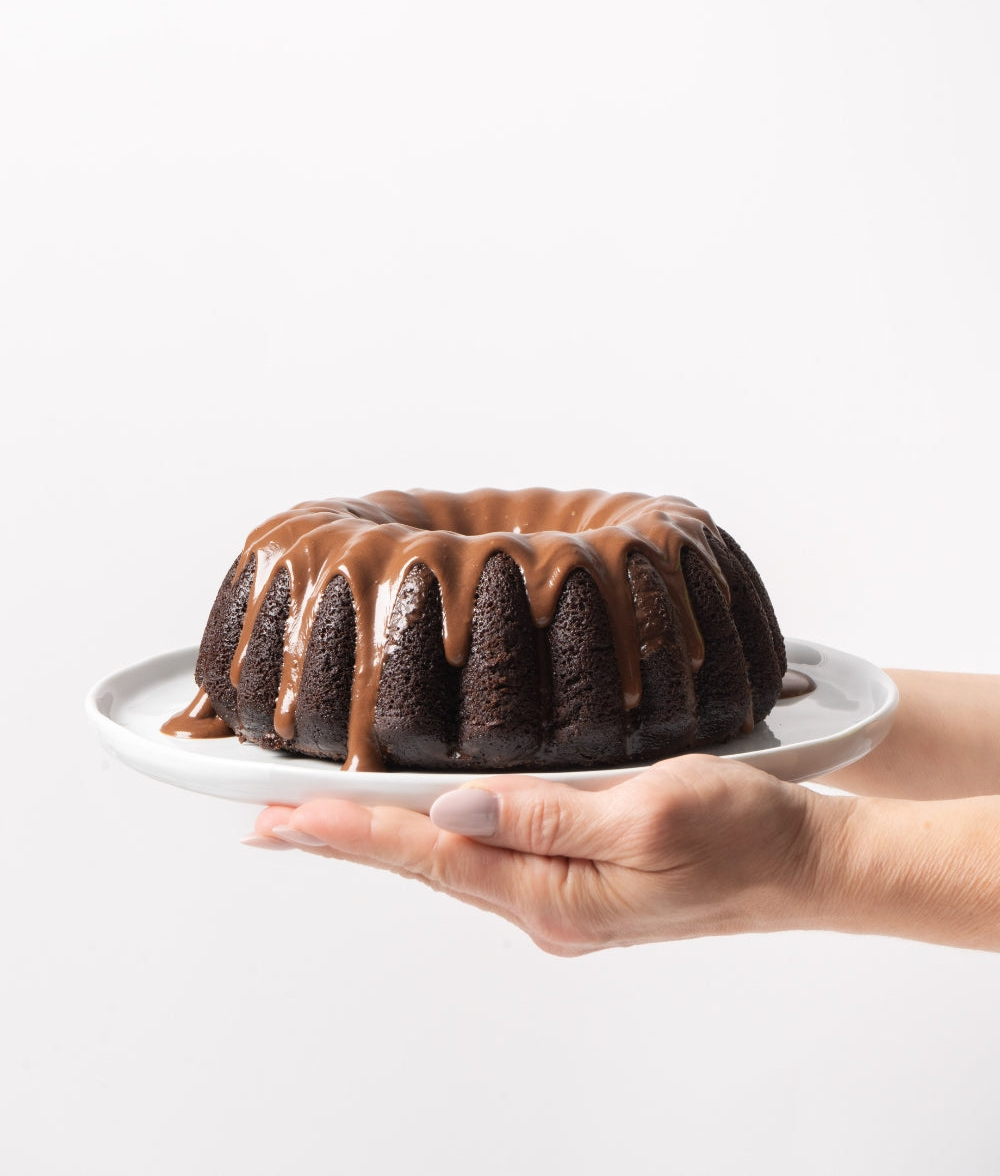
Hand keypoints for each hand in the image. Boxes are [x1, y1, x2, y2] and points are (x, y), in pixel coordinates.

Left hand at [247, 754, 831, 954]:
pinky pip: (489, 855)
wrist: (806, 864)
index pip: (433, 855)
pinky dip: (436, 835)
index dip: (354, 833)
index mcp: (557, 894)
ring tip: (318, 820)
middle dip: (344, 842)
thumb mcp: (652, 812)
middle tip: (264, 821)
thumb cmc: (743, 831)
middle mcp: (547, 904)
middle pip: (427, 864)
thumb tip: (457, 808)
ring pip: (452, 860)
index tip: (284, 817)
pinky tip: (418, 822)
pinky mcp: (579, 877)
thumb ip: (551, 814)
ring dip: (382, 838)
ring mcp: (562, 897)